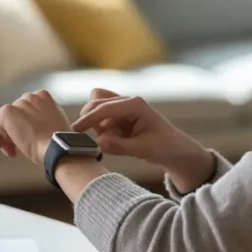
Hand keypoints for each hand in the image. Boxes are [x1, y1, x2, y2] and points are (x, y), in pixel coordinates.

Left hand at [0, 90, 70, 164]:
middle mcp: (30, 97)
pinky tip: (0, 146)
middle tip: (20, 147)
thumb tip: (36, 129)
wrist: (57, 146)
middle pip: (14, 114)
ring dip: (6, 135)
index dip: (25, 126)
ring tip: (14, 150)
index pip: (27, 110)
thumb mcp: (56, 126)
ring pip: (1, 118)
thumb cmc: (59, 142)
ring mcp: (17, 103)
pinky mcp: (5, 112)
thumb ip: (44, 120)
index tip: (30, 139)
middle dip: (14, 132)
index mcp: (44, 97)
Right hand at [71, 89, 215, 190]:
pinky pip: (104, 120)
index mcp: (135, 104)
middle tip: (99, 140)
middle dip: (92, 121)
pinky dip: (104, 130)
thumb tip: (98, 142)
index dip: (88, 118)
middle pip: (97, 103)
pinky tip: (119, 140)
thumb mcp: (143, 149)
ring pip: (99, 112)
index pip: (105, 108)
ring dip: (100, 126)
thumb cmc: (164, 147)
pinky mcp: (122, 116)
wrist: (176, 150)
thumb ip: (120, 146)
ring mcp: (124, 108)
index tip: (75, 130)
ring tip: (117, 141)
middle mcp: (128, 102)